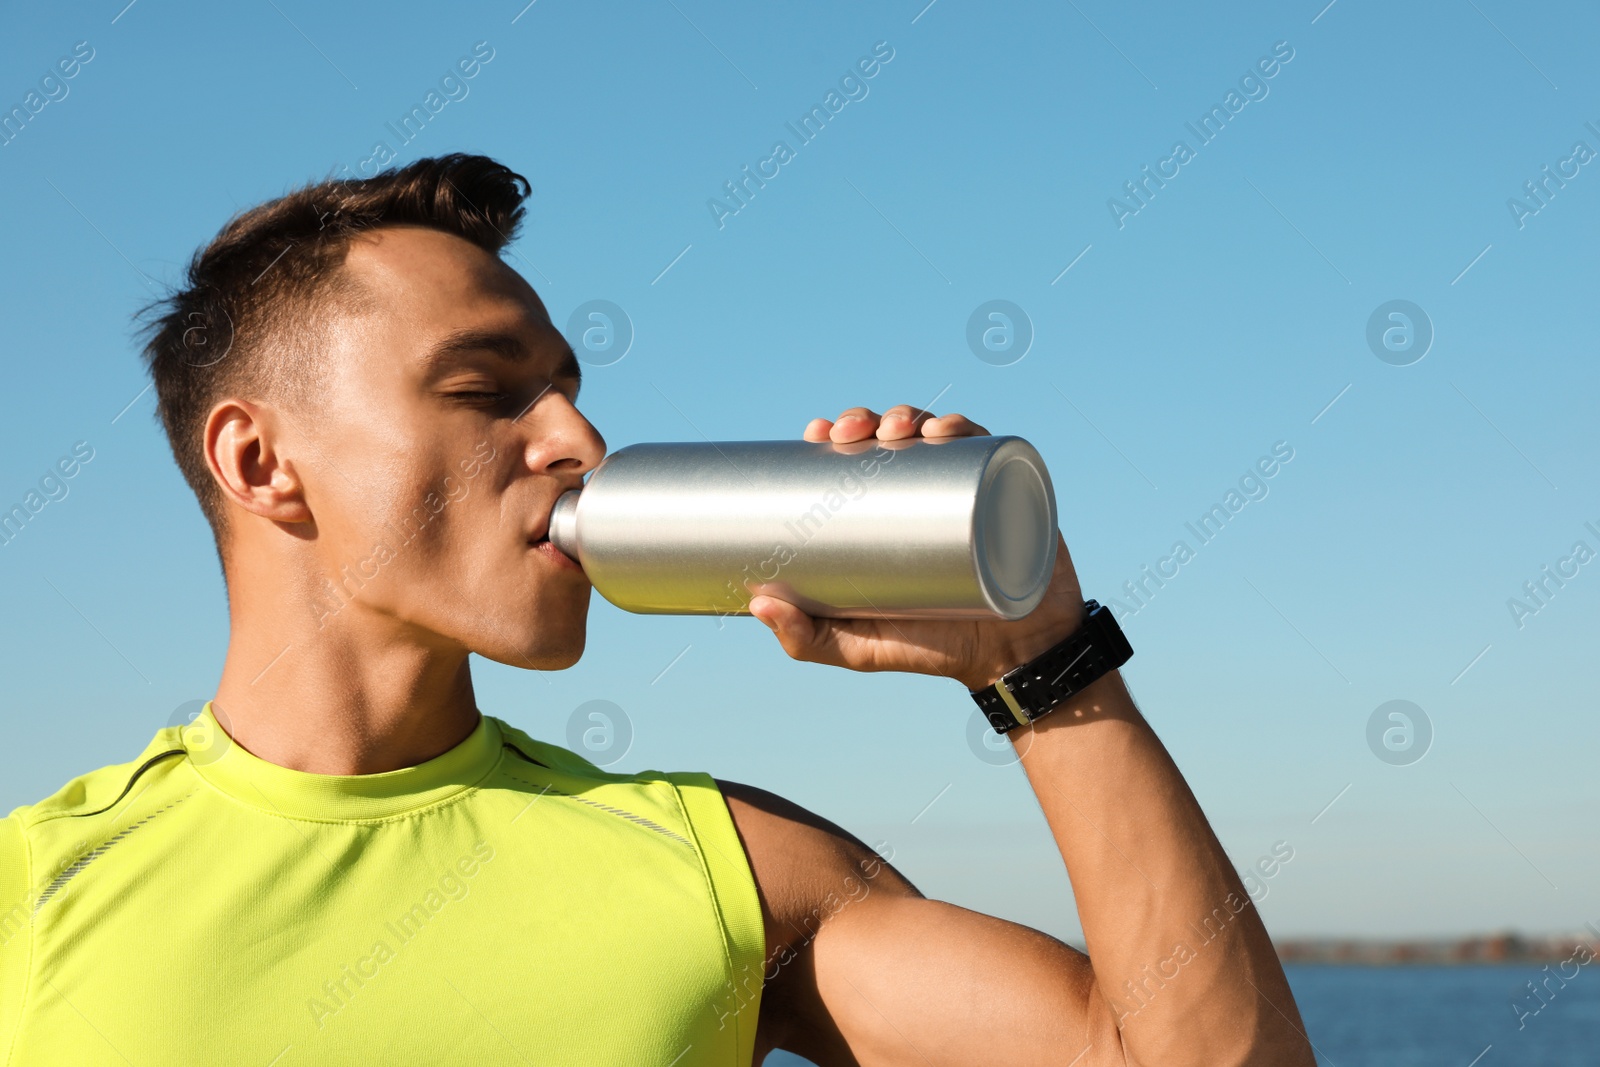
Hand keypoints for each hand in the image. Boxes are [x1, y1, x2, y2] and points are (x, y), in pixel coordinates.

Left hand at [747, 404, 1086, 690]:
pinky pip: (987, 448)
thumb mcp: (858, 648)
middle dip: (869, 419)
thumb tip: (757, 603)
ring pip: (936, 435)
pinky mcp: (1008, 494)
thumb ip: (806, 639)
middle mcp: (925, 497)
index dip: (835, 433)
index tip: (818, 432)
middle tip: (854, 432)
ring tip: (897, 430)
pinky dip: (966, 429)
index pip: (856, 460)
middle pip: (892, 438)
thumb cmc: (931, 650)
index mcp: (886, 517)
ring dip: (912, 415)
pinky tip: (945, 430)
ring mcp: (967, 492)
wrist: (1014, 659)